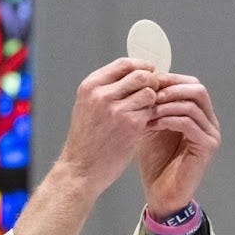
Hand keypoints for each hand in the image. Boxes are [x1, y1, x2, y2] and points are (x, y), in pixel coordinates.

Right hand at [57, 58, 167, 194]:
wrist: (81, 170)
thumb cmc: (86, 140)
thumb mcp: (87, 107)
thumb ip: (106, 89)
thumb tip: (136, 73)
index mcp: (90, 87)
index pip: (123, 64)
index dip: (141, 66)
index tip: (149, 74)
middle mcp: (102, 95)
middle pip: (140, 74)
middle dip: (151, 82)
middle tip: (153, 93)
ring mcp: (117, 109)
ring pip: (149, 91)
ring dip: (153, 100)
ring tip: (147, 111)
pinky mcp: (131, 125)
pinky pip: (152, 111)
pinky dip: (153, 116)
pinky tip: (148, 124)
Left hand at [135, 73, 221, 215]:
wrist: (161, 195)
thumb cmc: (156, 163)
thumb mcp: (152, 127)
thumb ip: (154, 107)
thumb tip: (143, 82)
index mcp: (199, 115)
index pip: (191, 84)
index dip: (170, 80)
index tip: (146, 82)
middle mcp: (209, 122)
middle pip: (197, 89)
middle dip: (170, 88)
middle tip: (147, 94)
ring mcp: (211, 135)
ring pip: (192, 104)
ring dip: (166, 104)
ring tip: (146, 110)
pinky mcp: (206, 148)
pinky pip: (189, 123)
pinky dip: (169, 119)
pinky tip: (153, 123)